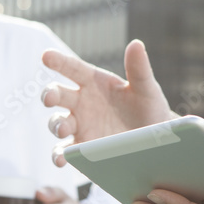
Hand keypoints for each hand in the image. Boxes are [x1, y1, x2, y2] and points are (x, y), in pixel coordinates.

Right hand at [42, 40, 175, 166]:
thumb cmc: (150, 109)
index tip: (46, 56)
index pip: (72, 68)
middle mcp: (81, 102)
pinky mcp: (82, 148)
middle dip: (49, 95)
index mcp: (94, 82)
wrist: (157, 141)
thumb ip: (139, 69)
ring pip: (57, 123)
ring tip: (63, 129)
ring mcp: (79, 125)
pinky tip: (62, 159)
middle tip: (50, 98)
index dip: (59, 61)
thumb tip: (136, 44)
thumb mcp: (146, 90)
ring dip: (56, 124)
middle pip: (57, 95)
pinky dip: (59, 155)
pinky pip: (64, 151)